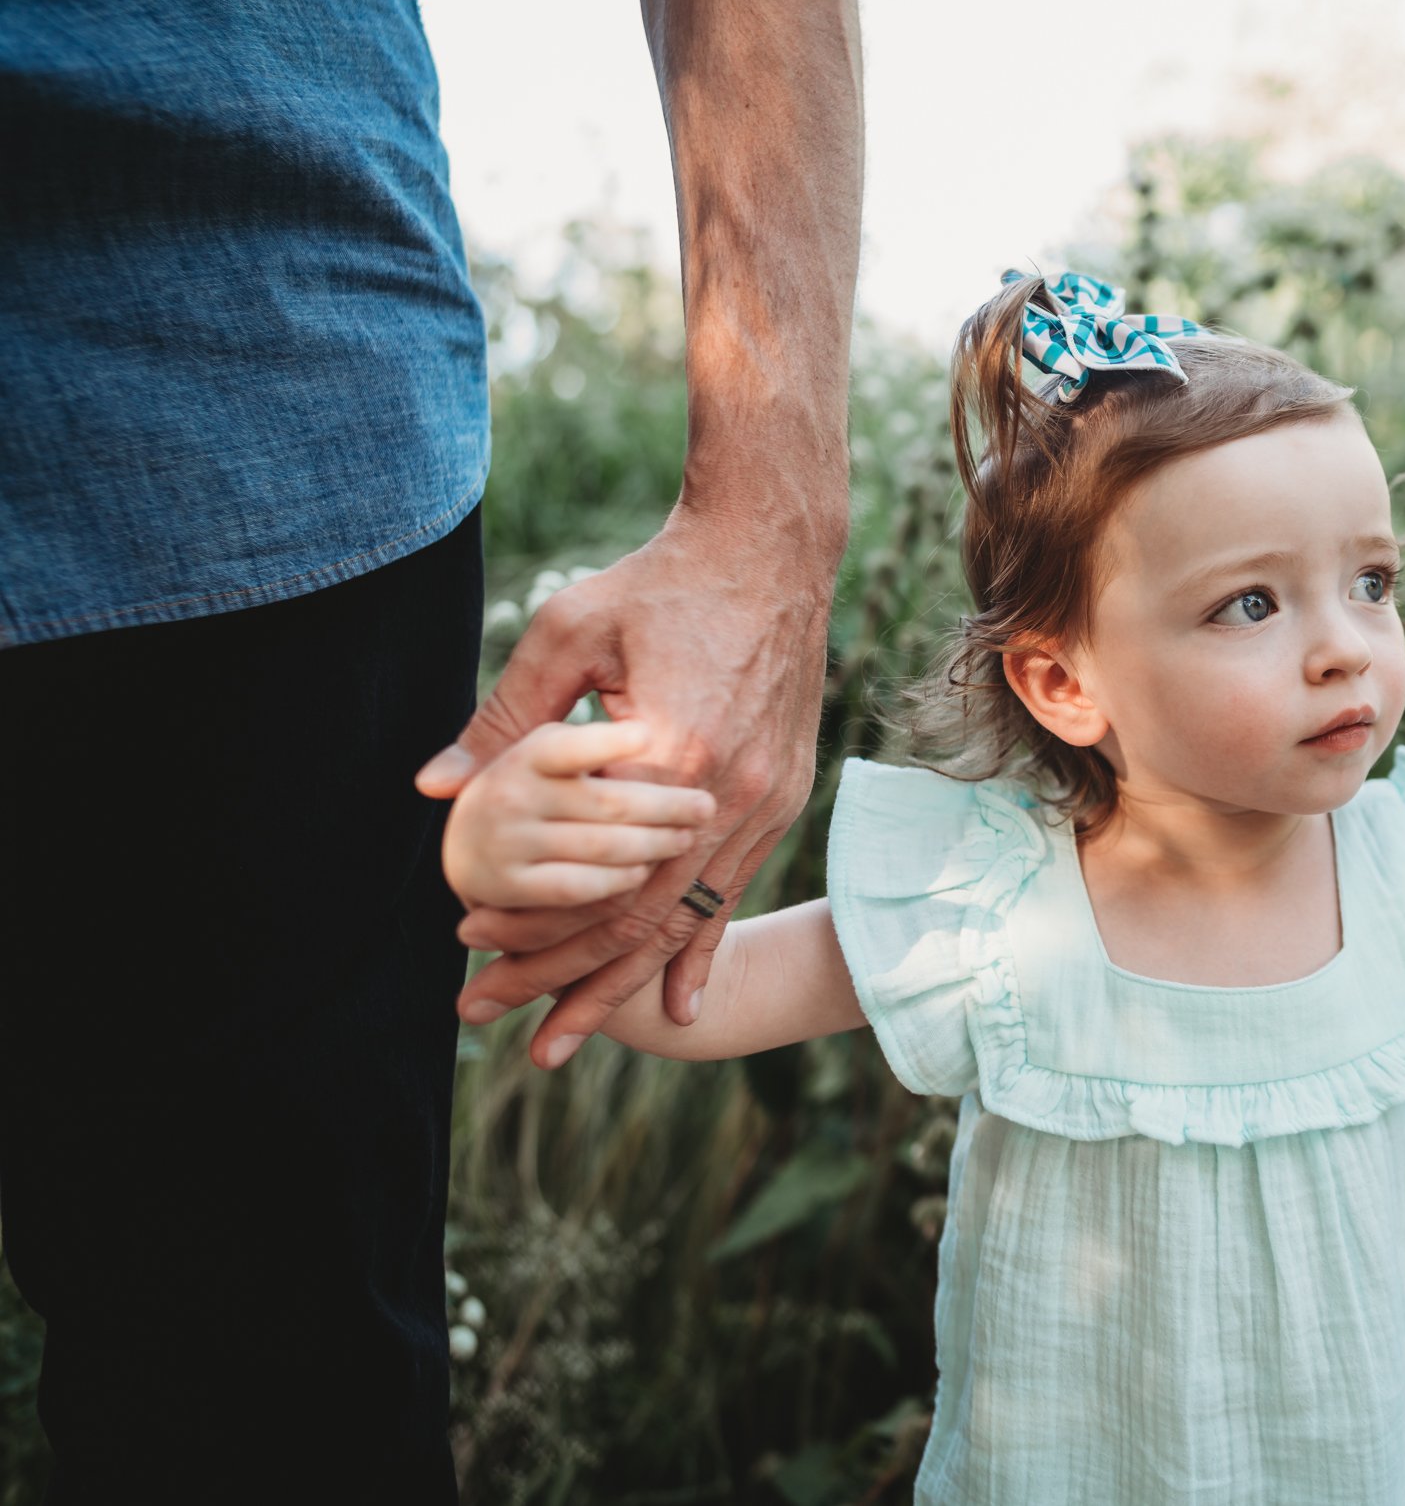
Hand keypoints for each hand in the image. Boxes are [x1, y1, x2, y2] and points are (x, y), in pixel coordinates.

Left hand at [416, 511, 832, 1067]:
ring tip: (563, 1036)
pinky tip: (674, 1004)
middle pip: (634, 917)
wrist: (771, 555)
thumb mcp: (567, 636)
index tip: (465, 949)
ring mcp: (765, 803)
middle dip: (558, 979)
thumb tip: (433, 789)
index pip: (589, 874)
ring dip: (618, 982)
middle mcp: (725, 797)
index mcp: (670, 757)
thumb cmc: (659, 586)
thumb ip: (506, 722)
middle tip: (490, 1016)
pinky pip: (732, 892)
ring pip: (682, 919)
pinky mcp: (784, 798)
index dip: (526, 921)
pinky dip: (696, 949)